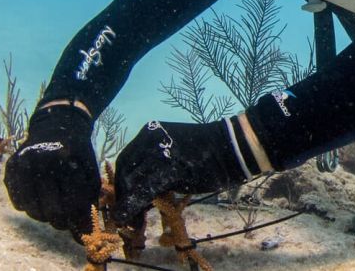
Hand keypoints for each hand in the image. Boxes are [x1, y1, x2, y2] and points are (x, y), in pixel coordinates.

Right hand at [3, 104, 99, 230]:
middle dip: (60, 219)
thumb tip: (83, 236)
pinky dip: (28, 205)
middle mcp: (42, 160)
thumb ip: (88, 203)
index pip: (72, 204)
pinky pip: (18, 202)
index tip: (77, 213)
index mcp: (67, 160)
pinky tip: (38, 195)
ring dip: (44, 214)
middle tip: (63, 214)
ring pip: (32, 210)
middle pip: (52, 211)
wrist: (56, 124)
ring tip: (52, 203)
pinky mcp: (10, 167)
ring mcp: (23, 163)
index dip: (77, 215)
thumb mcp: (89, 172)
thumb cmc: (77, 154)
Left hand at [111, 119, 245, 224]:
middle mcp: (149, 139)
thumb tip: (138, 191)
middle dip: (123, 197)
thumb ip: (154, 166)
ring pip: (132, 184)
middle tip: (126, 216)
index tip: (123, 202)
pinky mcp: (169, 170)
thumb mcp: (173, 152)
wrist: (233, 148)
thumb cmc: (206, 153)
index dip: (122, 185)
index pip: (126, 162)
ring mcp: (159, 153)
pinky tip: (126, 219)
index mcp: (149, 132)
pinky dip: (131, 207)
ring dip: (126, 205)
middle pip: (126, 173)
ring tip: (131, 221)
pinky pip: (144, 191)